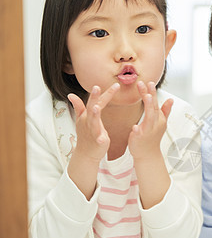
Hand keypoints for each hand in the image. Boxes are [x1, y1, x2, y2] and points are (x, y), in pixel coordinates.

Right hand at [67, 83, 119, 198]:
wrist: (86, 153)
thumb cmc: (86, 135)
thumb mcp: (82, 120)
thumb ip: (78, 107)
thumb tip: (70, 94)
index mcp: (88, 115)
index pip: (96, 101)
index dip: (104, 93)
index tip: (115, 84)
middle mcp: (88, 121)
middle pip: (92, 107)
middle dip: (94, 98)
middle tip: (96, 87)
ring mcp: (92, 131)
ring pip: (93, 121)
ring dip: (94, 114)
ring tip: (97, 107)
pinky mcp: (97, 141)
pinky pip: (98, 139)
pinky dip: (100, 138)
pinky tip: (102, 138)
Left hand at [128, 81, 172, 160]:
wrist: (148, 154)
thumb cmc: (153, 138)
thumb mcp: (161, 122)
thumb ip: (165, 110)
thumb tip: (171, 99)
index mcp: (158, 118)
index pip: (156, 103)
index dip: (153, 92)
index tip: (150, 82)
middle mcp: (154, 123)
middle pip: (153, 107)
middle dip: (151, 95)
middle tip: (146, 84)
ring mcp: (148, 131)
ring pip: (149, 118)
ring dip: (149, 107)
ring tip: (147, 97)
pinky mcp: (140, 139)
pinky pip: (139, 134)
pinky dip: (138, 130)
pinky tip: (135, 127)